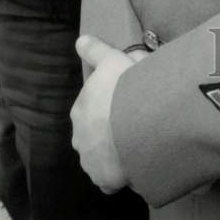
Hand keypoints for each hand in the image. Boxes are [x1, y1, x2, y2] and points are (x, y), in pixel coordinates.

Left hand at [71, 34, 135, 192]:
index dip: (107, 105)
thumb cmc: (126, 88)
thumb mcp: (112, 59)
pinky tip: (132, 165)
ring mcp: (90, 160)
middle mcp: (79, 136)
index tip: (123, 103)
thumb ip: (95, 50)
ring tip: (135, 144)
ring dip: (112, 152)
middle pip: (92, 133)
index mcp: (81, 108)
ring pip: (99, 155)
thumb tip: (79, 40)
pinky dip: (117, 173)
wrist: (140, 124)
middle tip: (132, 122)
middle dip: (107, 129)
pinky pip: (109, 178)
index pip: (90, 108)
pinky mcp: (104, 179)